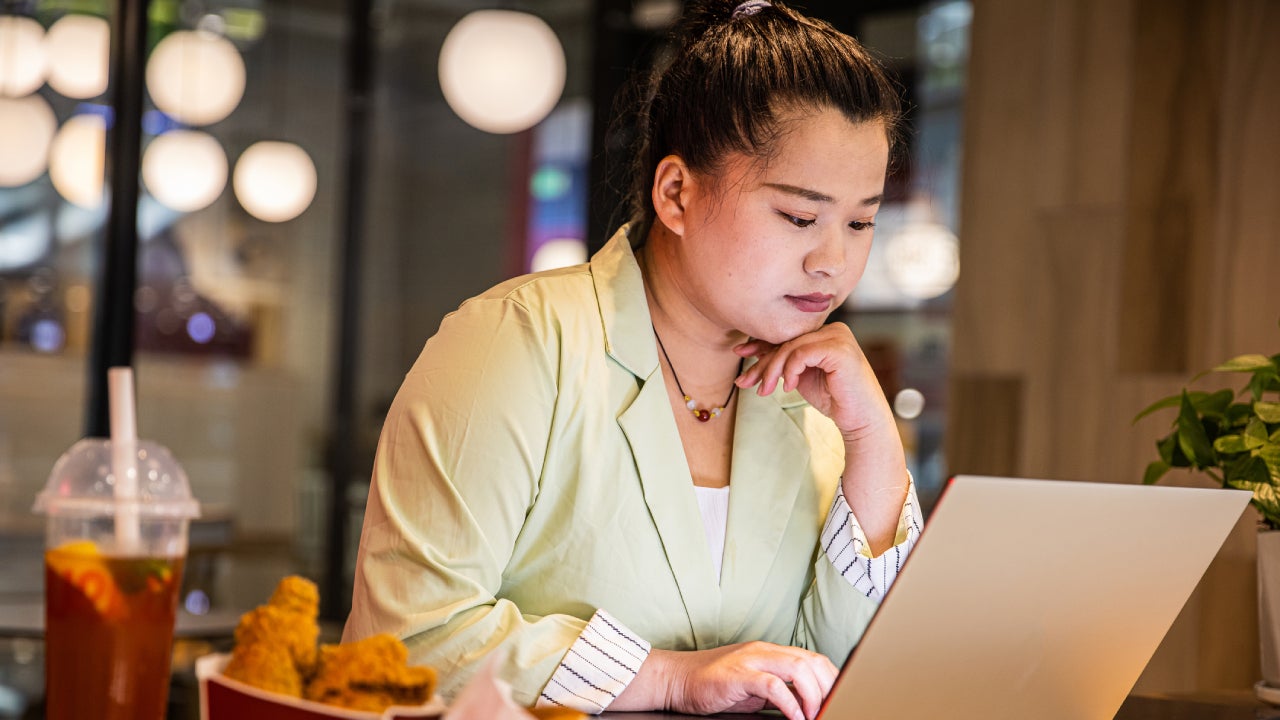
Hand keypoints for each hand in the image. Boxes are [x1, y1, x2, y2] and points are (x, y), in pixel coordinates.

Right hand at [663, 642, 837, 719]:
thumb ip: (781, 692)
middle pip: (811, 661)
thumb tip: (809, 707)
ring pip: (797, 668)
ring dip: (813, 696)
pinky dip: (789, 702)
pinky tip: (794, 717)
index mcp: (771, 653)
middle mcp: (764, 651)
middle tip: (831, 712)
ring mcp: (750, 660)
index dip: (832, 680)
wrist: (677, 679)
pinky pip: (772, 685)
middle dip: (829, 688)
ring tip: (814, 717)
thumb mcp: (755, 689)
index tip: (840, 702)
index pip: (814, 659)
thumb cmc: (714, 686)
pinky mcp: (737, 674)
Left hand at [733, 323, 893, 440]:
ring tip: (764, 390)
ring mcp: (838, 337)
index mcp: (825, 332)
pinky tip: (788, 388)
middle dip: (762, 362)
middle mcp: (833, 329)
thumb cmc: (834, 398)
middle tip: (744, 381)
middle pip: (786, 340)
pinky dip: (790, 371)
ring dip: (771, 370)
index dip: (761, 344)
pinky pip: (801, 354)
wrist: (861, 419)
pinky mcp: (838, 349)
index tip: (740, 352)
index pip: (788, 335)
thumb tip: (750, 353)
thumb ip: (784, 362)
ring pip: (790, 347)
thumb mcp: (801, 376)